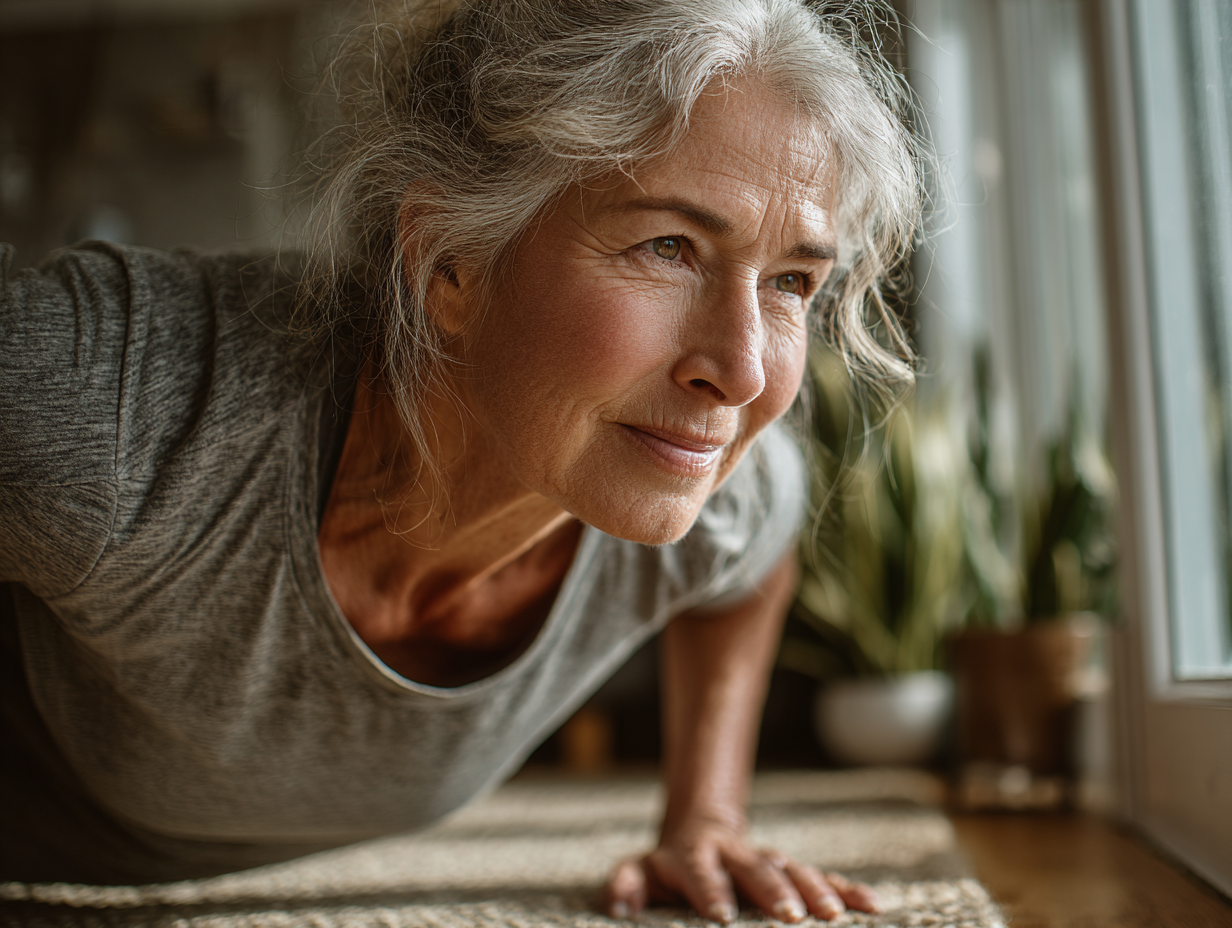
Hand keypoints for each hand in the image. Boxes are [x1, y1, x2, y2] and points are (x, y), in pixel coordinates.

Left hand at [603, 817, 879, 922]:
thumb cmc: (668, 867)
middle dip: (773, 891)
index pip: (700, 872)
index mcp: (696, 856)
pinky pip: (824, 879)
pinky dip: (847, 890)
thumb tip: (620, 902)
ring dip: (814, 890)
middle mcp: (736, 855)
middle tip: (790, 915)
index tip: (721, 914)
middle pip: (755, 870)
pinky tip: (872, 905)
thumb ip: (628, 886)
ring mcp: (768, 861)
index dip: (709, 890)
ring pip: (794, 870)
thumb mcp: (641, 872)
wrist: (701, 831)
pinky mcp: (794, 872)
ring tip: (833, 915)